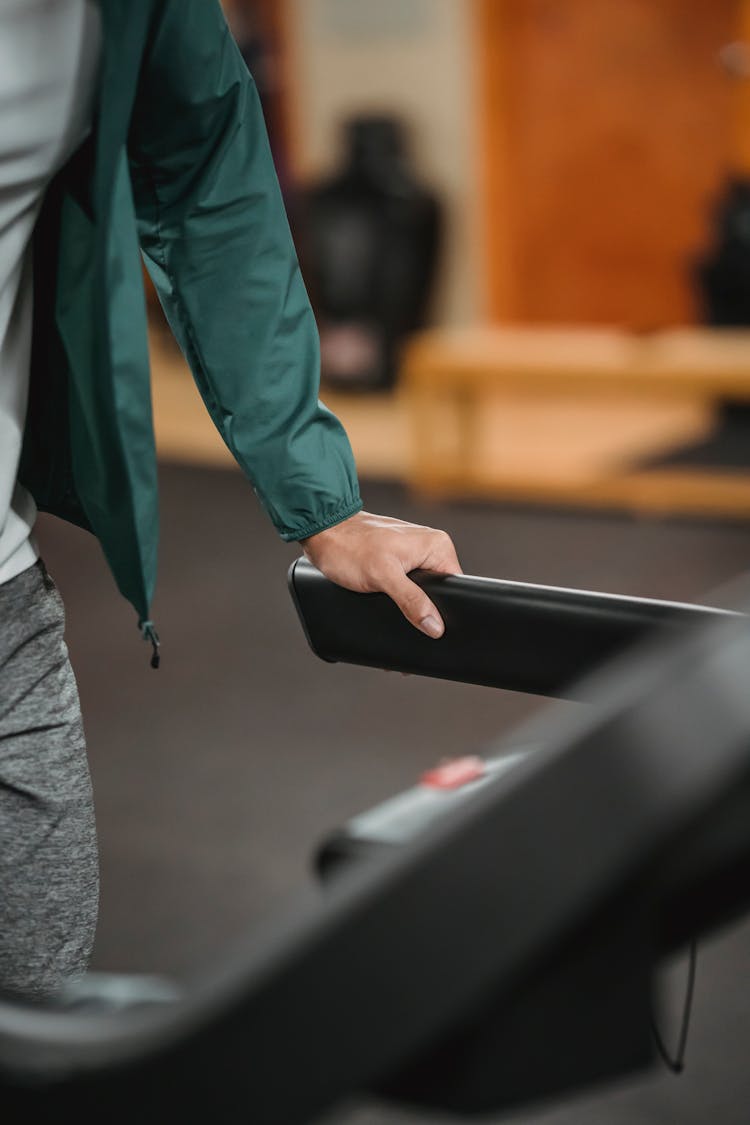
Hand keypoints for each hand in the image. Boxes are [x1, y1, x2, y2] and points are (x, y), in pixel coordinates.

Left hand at [300, 511, 461, 637]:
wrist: (323, 531)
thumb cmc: (350, 546)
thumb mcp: (383, 577)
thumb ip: (412, 601)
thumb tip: (435, 626)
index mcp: (437, 546)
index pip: (456, 586)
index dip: (447, 610)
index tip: (434, 630)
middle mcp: (430, 547)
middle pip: (439, 591)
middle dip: (426, 612)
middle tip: (410, 628)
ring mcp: (413, 554)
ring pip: (422, 591)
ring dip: (411, 607)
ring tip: (397, 618)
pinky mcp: (398, 560)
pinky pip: (408, 585)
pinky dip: (400, 599)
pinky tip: (390, 609)